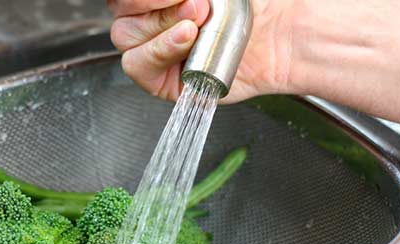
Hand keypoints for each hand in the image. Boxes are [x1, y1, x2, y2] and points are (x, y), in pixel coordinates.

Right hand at [108, 0, 296, 103]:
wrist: (277, 37)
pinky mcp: (161, 80)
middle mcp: (149, 24)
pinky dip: (158, 51)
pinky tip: (186, 40)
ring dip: (160, 29)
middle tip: (198, 6)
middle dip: (157, 9)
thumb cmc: (250, 5)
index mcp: (155, 2)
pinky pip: (139, 67)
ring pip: (126, 40)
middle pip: (121, 15)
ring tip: (196, 26)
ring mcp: (152, 52)